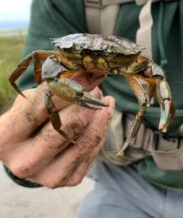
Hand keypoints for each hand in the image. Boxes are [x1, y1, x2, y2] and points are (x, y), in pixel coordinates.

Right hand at [0, 74, 114, 187]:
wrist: (33, 153)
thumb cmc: (30, 123)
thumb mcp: (31, 103)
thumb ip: (53, 90)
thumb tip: (87, 75)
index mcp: (5, 139)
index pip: (40, 107)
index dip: (66, 87)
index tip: (85, 73)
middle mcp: (24, 162)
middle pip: (68, 125)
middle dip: (86, 101)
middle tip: (94, 87)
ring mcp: (49, 176)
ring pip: (86, 137)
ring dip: (99, 112)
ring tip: (100, 98)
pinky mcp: (70, 179)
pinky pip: (95, 148)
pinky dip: (103, 126)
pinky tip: (104, 112)